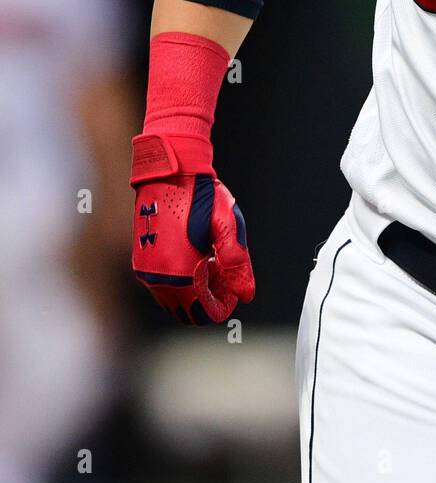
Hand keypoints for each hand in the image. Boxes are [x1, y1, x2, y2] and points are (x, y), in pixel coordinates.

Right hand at [130, 133, 254, 324]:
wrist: (168, 171)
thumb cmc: (200, 194)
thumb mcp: (228, 227)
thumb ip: (237, 264)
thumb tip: (246, 294)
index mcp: (179, 272)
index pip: (204, 311)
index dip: (224, 305)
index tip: (234, 288)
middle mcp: (157, 277)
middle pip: (187, 311)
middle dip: (210, 299)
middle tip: (225, 276)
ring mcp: (146, 270)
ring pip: (173, 301)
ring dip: (195, 292)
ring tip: (212, 264)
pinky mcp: (141, 261)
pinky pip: (162, 287)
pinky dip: (180, 282)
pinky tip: (196, 259)